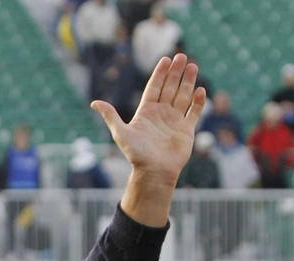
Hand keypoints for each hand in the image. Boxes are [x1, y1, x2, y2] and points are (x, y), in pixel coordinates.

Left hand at [91, 53, 206, 226]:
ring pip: (182, 96)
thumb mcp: (120, 133)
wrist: (153, 172)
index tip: (165, 59)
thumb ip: (110, 116)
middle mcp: (161, 114)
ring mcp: (174, 121)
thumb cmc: (136, 154)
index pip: (154, 88)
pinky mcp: (186, 130)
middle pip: (169, 88)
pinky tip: (200, 89)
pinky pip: (194, 112)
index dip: (160, 74)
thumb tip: (94, 103)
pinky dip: (198, 101)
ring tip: (192, 65)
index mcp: (146, 112)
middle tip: (181, 56)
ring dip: (187, 81)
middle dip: (175, 72)